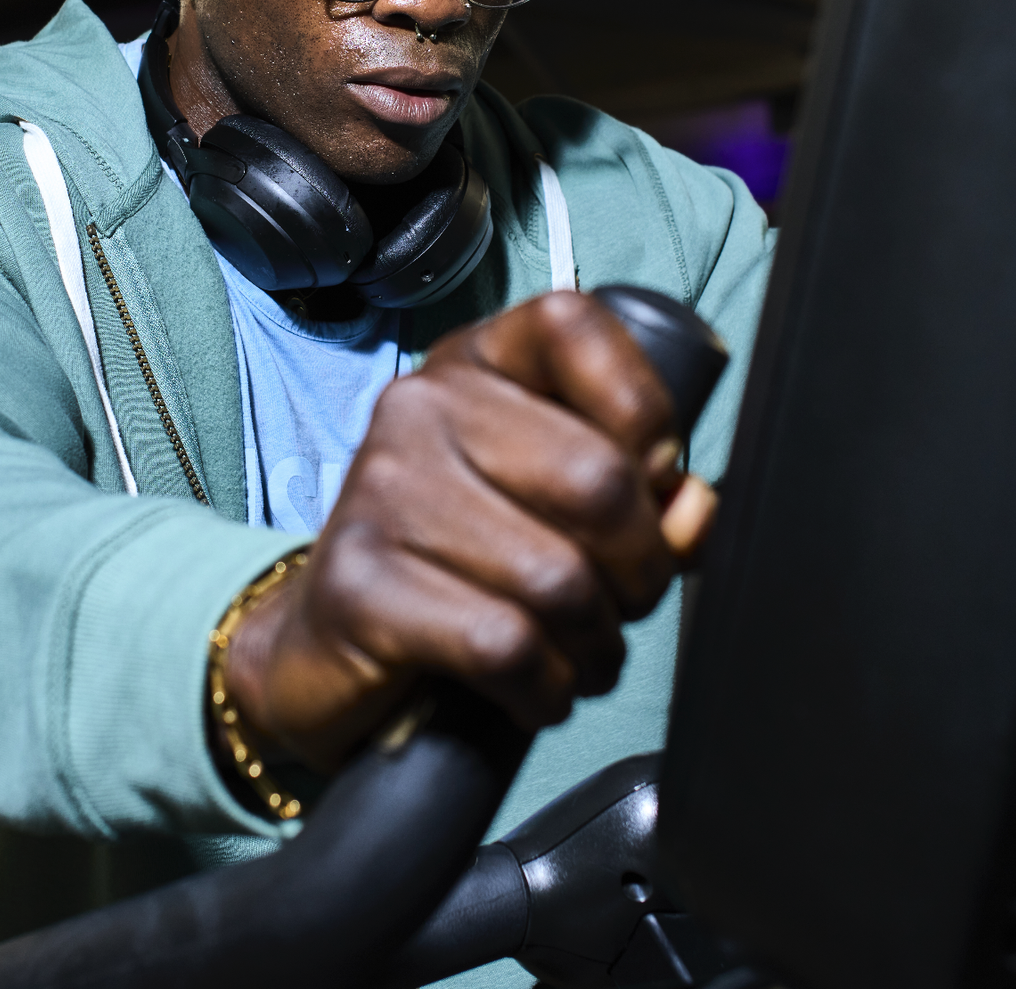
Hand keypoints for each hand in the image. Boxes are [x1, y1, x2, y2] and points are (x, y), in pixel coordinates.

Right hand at [220, 289, 718, 768]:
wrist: (321, 647)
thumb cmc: (456, 567)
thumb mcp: (546, 506)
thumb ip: (636, 495)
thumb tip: (694, 512)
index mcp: (473, 364)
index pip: (577, 327)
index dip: (646, 414)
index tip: (651, 483)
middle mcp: (420, 408)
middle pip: (595, 480)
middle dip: (641, 570)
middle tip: (622, 605)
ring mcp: (380, 491)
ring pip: (557, 578)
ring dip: (594, 646)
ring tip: (577, 657)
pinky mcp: (360, 583)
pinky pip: (503, 644)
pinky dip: (544, 687)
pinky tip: (533, 689)